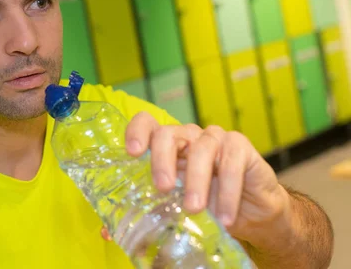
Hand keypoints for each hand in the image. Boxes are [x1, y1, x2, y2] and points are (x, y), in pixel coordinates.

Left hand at [101, 112, 292, 250]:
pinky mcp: (240, 148)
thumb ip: (143, 212)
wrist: (250, 212)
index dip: (137, 131)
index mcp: (166, 145)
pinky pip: (232, 162)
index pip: (147, 123)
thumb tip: (104, 232)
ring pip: (202, 149)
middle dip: (162, 159)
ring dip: (197, 181)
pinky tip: (225, 216)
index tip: (132, 152)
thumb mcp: (172, 207)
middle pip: (169, 134)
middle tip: (162, 188)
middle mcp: (188, 136)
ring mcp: (215, 138)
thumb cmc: (205, 203)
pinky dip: (228, 190)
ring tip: (194, 210)